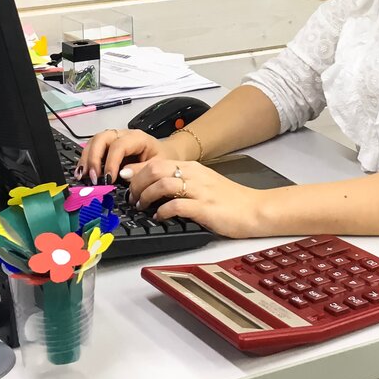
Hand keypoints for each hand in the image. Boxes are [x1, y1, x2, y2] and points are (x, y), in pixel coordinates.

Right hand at [76, 128, 180, 182]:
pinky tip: (82, 173)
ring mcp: (114, 139)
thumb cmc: (163, 159)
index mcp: (137, 138)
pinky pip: (93, 149)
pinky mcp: (108, 147)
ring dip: (86, 158)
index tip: (108, 180)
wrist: (166, 154)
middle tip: (93, 177)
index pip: (119, 145)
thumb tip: (122, 175)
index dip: (111, 162)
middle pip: (102, 138)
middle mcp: (123, 135)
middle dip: (94, 158)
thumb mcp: (159, 165)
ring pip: (94, 142)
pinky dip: (85, 160)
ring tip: (82, 176)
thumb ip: (142, 170)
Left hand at [126, 157, 264, 239]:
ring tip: (141, 206)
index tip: (123, 180)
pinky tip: (160, 217)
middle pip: (155, 169)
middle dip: (136, 183)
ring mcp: (200, 191)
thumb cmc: (228, 200)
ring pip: (163, 184)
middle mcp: (194, 175)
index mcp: (192, 168)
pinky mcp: (205, 208)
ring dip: (146, 196)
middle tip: (131, 197)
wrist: (255, 209)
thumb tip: (154, 185)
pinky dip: (163, 211)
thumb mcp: (202, 183)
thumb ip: (180, 181)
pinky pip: (177, 205)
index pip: (156, 161)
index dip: (136, 171)